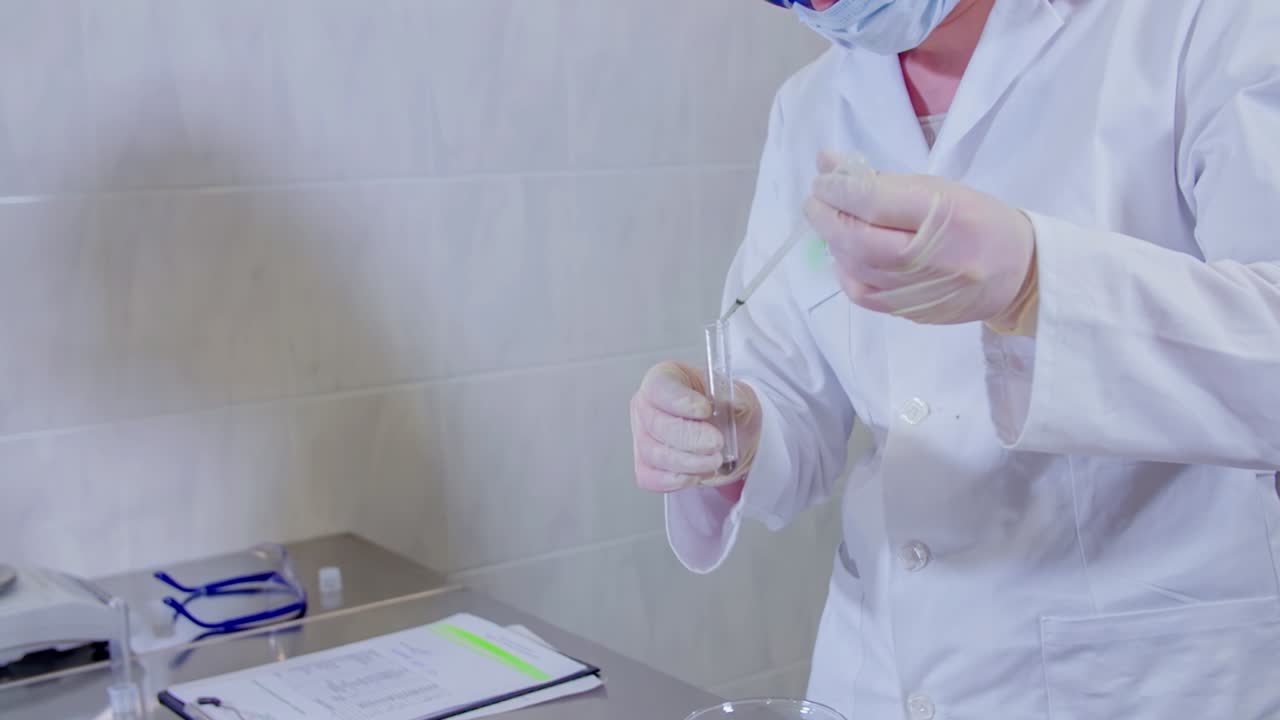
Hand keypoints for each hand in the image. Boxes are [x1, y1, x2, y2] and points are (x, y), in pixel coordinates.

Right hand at [630, 362, 760, 493]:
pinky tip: (696, 475)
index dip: (680, 400)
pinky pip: (650, 477)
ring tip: (715, 460)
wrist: (732, 437)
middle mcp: (647, 406)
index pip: (660, 387)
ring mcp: (643, 437)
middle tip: (716, 443)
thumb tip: (732, 402)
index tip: (705, 410)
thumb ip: (734, 397)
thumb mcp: (739, 396)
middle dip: (689, 438)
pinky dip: (674, 480)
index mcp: (666, 378)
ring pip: (654, 453)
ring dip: (688, 462)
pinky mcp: (646, 465)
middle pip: (656, 424)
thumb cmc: (727, 410)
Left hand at [804, 151, 1038, 334]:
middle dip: (826, 216)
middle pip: (859, 239)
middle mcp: (932, 257)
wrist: (1018, 273)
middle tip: (815, 199)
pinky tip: (845, 253)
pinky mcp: (910, 313)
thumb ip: (882, 179)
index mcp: (947, 215)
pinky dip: (845, 270)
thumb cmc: (979, 220)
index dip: (840, 189)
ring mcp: (920, 291)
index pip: (876, 202)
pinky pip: (862, 294)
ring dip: (833, 240)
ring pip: (856, 267)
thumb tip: (826, 162)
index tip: (823, 178)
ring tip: (830, 221)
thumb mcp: (941, 188)